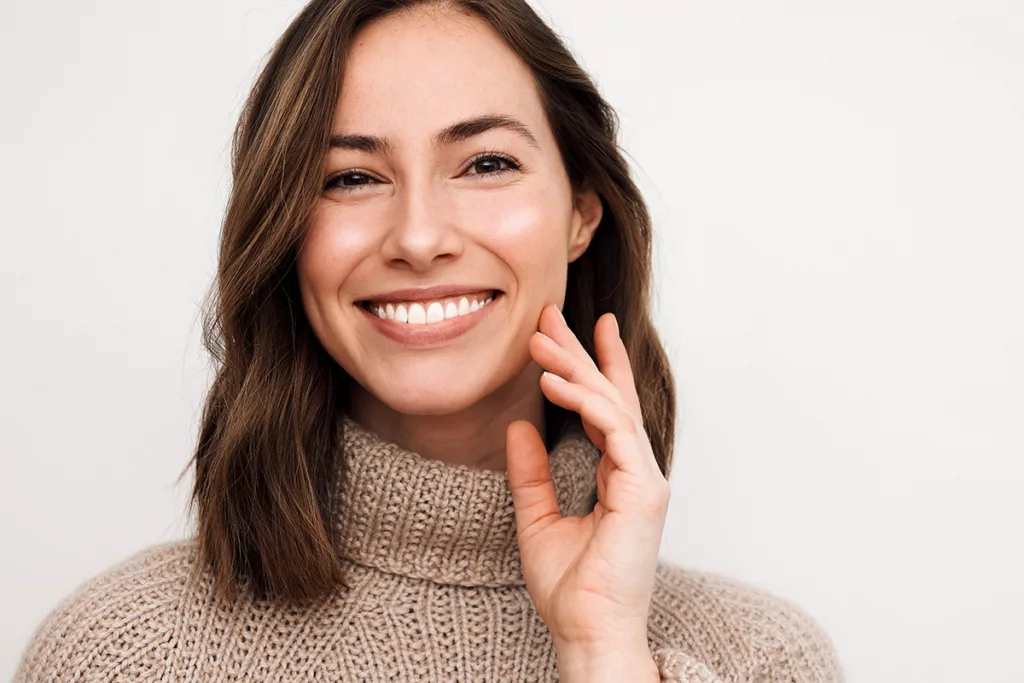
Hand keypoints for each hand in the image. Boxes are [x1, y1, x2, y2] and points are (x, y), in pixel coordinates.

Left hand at [505, 304, 671, 653]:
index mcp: (619, 477)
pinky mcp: (643, 491)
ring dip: (575, 368)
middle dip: (581, 353)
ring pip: (611, 405)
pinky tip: (554, 384)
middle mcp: (637, 471)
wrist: (587, 632)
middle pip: (610, 396)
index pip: (606, 409)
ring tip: (540, 338)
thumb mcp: (538, 518)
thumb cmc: (571, 589)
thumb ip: (531, 473)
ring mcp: (645, 479)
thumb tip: (519, 427)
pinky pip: (614, 431)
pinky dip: (585, 403)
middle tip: (550, 315)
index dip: (591, 366)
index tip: (573, 329)